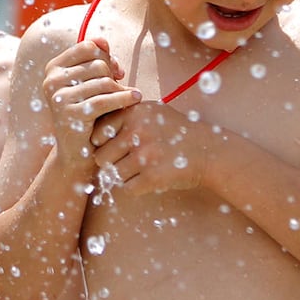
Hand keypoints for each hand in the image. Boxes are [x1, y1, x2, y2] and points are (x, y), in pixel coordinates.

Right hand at [42, 37, 141, 170]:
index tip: (116, 72)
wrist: (77, 153)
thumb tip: (103, 41)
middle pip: (98, 64)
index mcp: (53, 69)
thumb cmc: (87, 114)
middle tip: (121, 90)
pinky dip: (124, 99)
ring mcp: (58, 98)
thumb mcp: (90, 84)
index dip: (107, 57)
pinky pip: (105, 99)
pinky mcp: (70, 115)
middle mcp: (51, 81)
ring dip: (120, 90)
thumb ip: (96, 60)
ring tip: (129, 98)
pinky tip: (136, 99)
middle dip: (114, 76)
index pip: (88, 47)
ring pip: (104, 81)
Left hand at [91, 101, 219, 194]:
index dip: (102, 144)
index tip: (115, 146)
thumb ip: (124, 114)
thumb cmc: (175, 131)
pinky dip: (135, 187)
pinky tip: (149, 178)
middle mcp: (136, 132)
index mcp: (133, 113)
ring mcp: (144, 156)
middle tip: (126, 162)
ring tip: (141, 169)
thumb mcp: (151, 111)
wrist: (208, 150)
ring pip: (113, 174)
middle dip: (110, 163)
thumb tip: (91, 125)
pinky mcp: (152, 177)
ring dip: (123, 176)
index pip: (97, 134)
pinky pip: (127, 189)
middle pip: (100, 157)